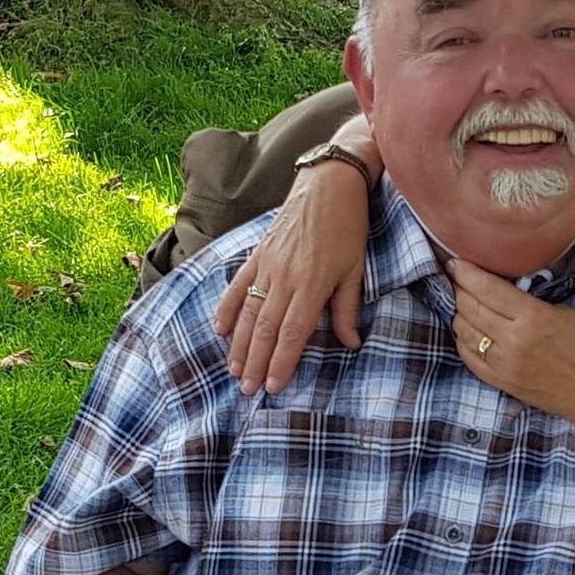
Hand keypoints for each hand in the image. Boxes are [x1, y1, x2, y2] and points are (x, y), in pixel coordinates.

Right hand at [214, 162, 369, 394]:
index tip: (273, 386)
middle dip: (255, 362)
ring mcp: (267, 265)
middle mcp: (285, 277)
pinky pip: (238, 286)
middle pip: (265, 329)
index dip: (281, 361)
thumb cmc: (348, 227)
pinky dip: (227, 308)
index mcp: (312, 284)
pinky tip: (219, 330)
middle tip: (247, 390)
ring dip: (238, 344)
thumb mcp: (355, 270)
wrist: (328, 183)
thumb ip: (347, 308)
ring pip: (248, 312)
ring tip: (233, 370)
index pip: (293, 332)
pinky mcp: (257, 254)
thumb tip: (349, 343)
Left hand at [448, 258, 574, 423]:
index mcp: (534, 317)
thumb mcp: (566, 314)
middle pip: (470, 307)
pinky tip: (467, 330)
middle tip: (456, 278)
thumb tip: (502, 292)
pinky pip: (469, 357)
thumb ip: (530, 303)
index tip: (456, 262)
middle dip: (458, 289)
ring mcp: (504, 365)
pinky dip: (463, 340)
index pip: (487, 289)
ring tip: (462, 302)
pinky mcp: (502, 383)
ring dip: (459, 313)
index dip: (466, 273)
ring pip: (464, 331)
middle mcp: (514, 341)